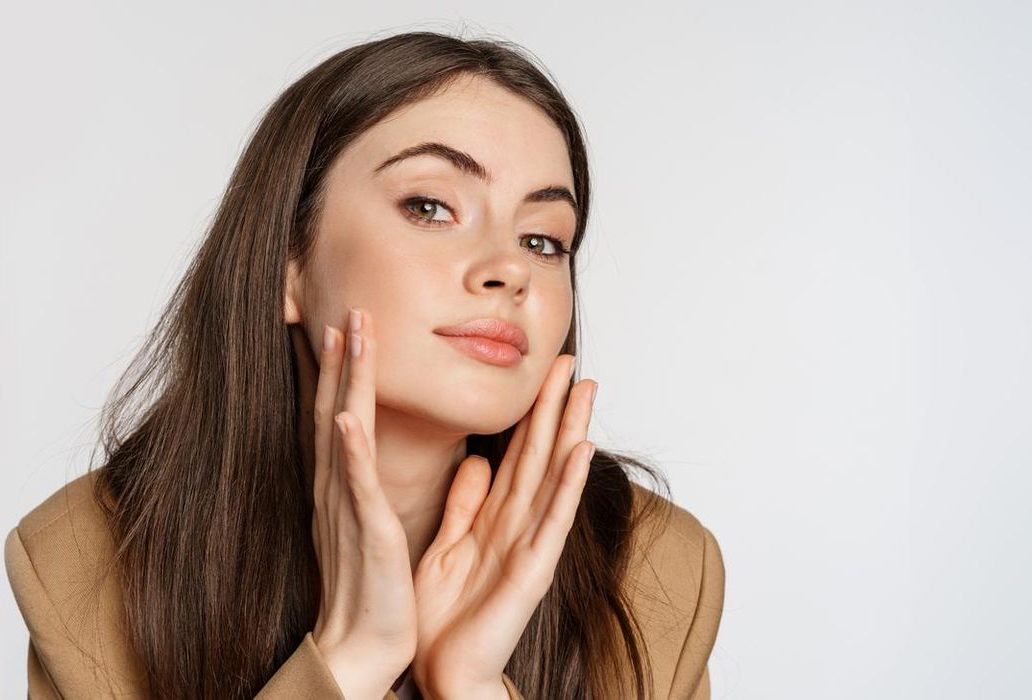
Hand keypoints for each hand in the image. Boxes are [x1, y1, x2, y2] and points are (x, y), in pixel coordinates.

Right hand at [308, 308, 418, 699]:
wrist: (361, 646)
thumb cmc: (370, 592)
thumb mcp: (370, 525)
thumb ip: (368, 486)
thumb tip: (370, 458)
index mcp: (344, 486)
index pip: (341, 414)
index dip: (344, 369)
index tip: (348, 325)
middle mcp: (337, 487)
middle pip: (336, 406)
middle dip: (345, 355)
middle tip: (351, 306)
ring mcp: (346, 505)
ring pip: (343, 428)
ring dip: (347, 379)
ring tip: (349, 332)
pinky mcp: (365, 529)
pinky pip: (355, 482)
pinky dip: (349, 447)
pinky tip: (346, 414)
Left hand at [411, 354, 596, 694]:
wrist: (446, 671)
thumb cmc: (447, 618)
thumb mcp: (448, 545)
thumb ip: (464, 504)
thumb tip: (476, 460)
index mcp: (496, 517)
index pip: (518, 453)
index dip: (530, 411)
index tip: (540, 370)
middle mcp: (519, 525)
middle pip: (540, 454)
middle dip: (555, 407)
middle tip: (569, 360)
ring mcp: (530, 546)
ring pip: (553, 477)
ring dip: (571, 432)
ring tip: (586, 390)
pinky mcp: (531, 571)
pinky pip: (551, 520)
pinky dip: (567, 485)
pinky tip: (580, 451)